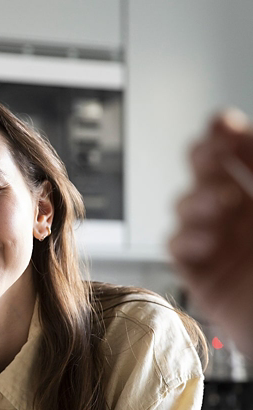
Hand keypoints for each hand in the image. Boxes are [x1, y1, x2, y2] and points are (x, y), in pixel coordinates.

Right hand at [169, 110, 252, 357]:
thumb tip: (227, 122)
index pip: (234, 155)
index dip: (221, 137)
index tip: (221, 126)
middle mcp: (242, 218)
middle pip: (202, 176)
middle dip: (202, 162)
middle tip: (211, 156)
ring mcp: (221, 246)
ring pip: (183, 210)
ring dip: (196, 202)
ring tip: (220, 207)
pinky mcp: (204, 277)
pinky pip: (177, 250)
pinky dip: (185, 240)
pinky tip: (207, 241)